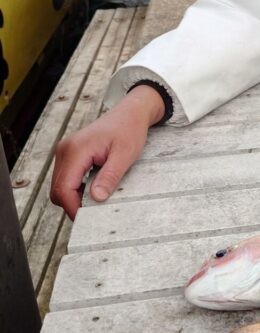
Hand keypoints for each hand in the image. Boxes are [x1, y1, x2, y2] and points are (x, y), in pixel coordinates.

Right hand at [50, 85, 165, 219]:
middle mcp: (65, 150)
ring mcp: (65, 151)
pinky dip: (75, 188)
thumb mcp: (124, 155)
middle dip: (72, 205)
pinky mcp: (69, 153)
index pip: (63, 188)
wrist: (130, 113)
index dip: (73, 208)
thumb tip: (96, 198)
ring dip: (74, 197)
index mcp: (76, 150)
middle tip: (94, 213)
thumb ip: (109, 176)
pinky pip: (65, 177)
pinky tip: (92, 189)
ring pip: (59, 185)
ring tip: (96, 200)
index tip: (87, 219)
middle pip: (57, 190)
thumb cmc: (128, 130)